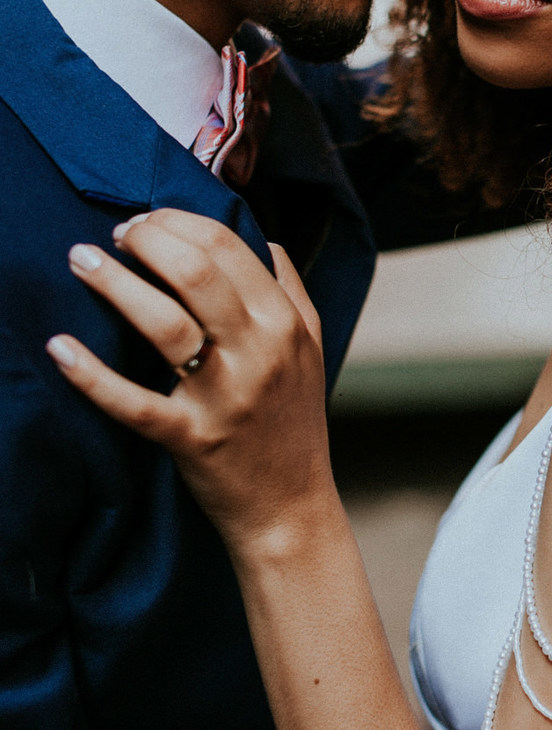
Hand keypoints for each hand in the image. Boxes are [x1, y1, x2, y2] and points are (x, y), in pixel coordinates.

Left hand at [48, 210, 336, 554]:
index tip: (146, 222)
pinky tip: (61, 348)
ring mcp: (224, 397)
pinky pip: (134, 402)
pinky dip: (91, 375)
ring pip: (164, 323)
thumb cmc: (293, 422)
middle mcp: (260, 353)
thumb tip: (264, 239)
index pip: (227, 247)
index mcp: (286, 323)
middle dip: (145, 240)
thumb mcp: (312, 349)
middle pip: (196, 272)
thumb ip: (291, 290)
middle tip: (115, 236)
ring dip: (114, 283)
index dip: (177, 222)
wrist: (291, 507)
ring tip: (81, 260)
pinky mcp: (191, 438)